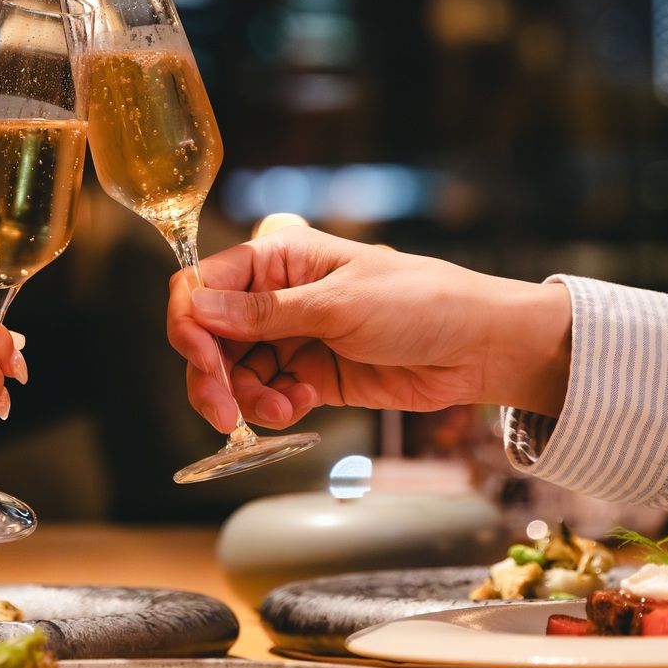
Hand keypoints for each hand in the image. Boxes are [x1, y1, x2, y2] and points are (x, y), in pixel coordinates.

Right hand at [167, 228, 570, 431]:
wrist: (478, 347)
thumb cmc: (418, 302)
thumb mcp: (336, 305)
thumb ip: (263, 313)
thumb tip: (196, 308)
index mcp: (277, 258)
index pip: (203, 285)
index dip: (190, 322)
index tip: (199, 359)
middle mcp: (275, 296)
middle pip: (209, 336)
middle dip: (210, 374)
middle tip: (223, 409)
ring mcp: (291, 337)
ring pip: (234, 373)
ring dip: (245, 398)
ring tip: (282, 408)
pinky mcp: (309, 374)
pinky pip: (266, 395)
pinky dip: (274, 407)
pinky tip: (301, 405)